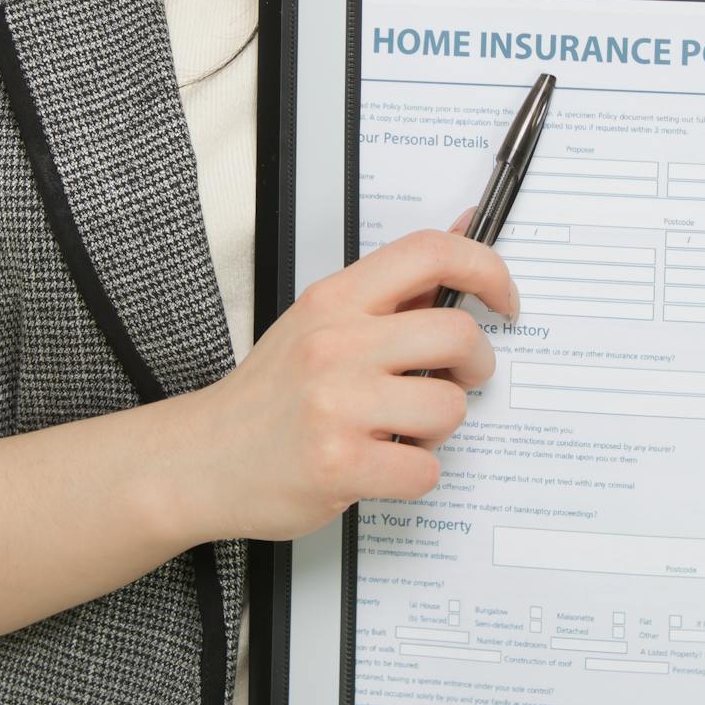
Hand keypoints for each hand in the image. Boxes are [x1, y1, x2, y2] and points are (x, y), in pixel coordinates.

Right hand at [187, 215, 513, 543]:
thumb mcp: (320, 321)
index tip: (503, 300)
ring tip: (403, 429)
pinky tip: (383, 464)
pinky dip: (415, 474)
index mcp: (335, 300)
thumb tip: (464, 230)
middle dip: (476, 365)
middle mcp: (336, 344)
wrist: (202, 458)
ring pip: (449, 407)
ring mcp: (337, 405)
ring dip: (439, 427)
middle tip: (456, 379)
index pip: (431, 253)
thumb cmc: (269, 394)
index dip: (487, 269)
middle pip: (457, 335)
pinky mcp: (340, 464)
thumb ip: (392, 289)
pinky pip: (425, 469)